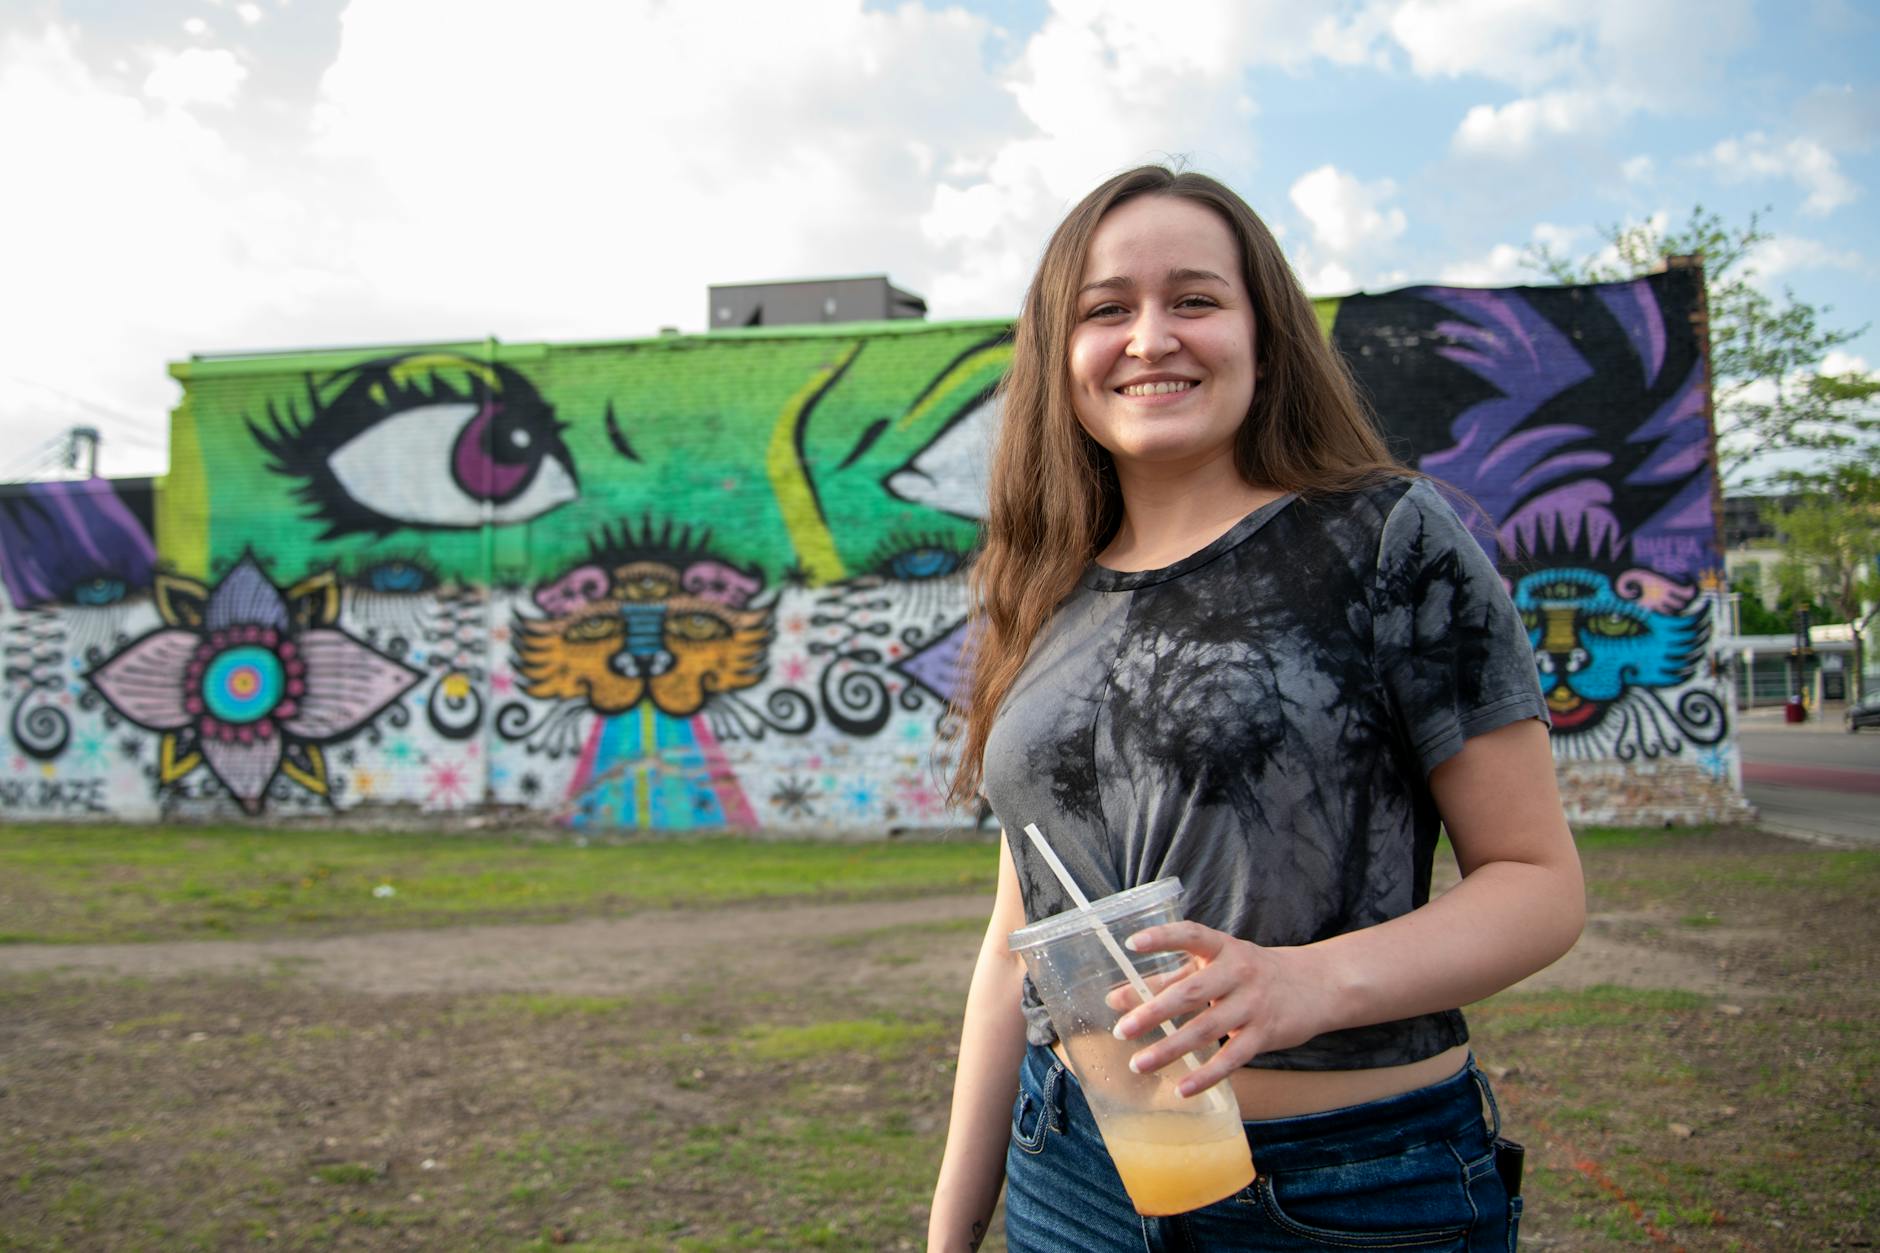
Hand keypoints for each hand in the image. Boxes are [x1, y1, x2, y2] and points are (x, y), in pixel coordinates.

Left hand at [1111, 922, 1330, 1097]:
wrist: (1314, 986)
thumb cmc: (1250, 974)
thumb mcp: (1212, 967)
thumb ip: (1166, 979)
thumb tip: (1115, 999)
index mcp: (1223, 948)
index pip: (1192, 935)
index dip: (1163, 937)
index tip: (1133, 943)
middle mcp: (1239, 972)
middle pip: (1192, 992)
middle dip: (1154, 1011)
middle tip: (1122, 1030)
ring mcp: (1253, 1004)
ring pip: (1207, 1029)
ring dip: (1170, 1048)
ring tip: (1139, 1064)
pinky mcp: (1265, 1034)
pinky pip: (1232, 1058)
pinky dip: (1206, 1075)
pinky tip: (1182, 1088)